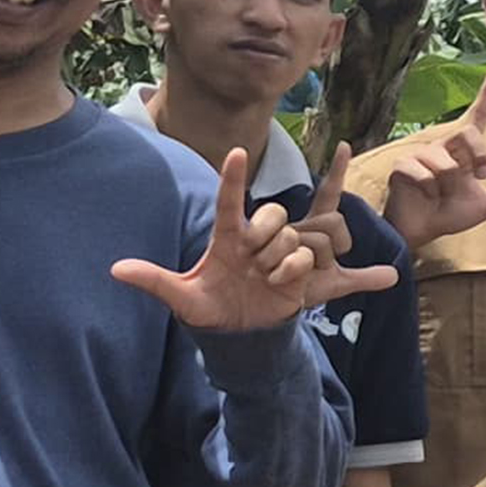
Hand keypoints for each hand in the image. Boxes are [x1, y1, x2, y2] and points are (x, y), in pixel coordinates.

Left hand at [119, 148, 397, 330]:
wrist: (241, 334)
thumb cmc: (211, 308)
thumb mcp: (182, 298)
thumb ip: (154, 281)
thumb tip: (115, 269)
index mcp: (230, 237)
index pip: (231, 202)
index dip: (234, 179)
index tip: (240, 153)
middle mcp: (262, 239)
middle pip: (276, 220)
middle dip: (268, 242)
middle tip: (255, 267)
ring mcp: (289, 256)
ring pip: (301, 243)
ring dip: (288, 268)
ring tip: (273, 285)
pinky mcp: (310, 279)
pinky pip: (332, 271)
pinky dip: (347, 278)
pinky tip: (370, 278)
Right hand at [379, 123, 485, 247]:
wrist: (422, 229)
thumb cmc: (449, 211)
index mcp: (462, 149)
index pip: (476, 117)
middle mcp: (443, 145)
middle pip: (468, 134)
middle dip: (477, 159)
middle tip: (473, 179)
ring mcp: (420, 153)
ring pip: (447, 164)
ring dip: (449, 186)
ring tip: (439, 193)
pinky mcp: (403, 166)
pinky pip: (426, 175)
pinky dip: (430, 191)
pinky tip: (423, 194)